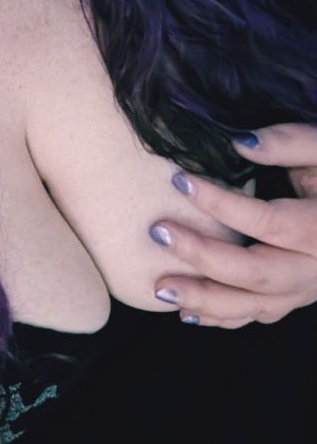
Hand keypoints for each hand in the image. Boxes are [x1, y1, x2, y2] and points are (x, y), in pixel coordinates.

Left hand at [148, 123, 316, 327]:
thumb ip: (289, 143)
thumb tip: (239, 143)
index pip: (266, 221)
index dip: (221, 203)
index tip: (179, 181)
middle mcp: (315, 268)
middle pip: (255, 273)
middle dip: (202, 256)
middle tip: (159, 234)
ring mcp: (306, 289)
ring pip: (253, 305)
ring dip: (204, 300)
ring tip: (159, 288)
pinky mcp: (295, 296)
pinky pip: (257, 314)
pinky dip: (221, 317)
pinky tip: (185, 310)